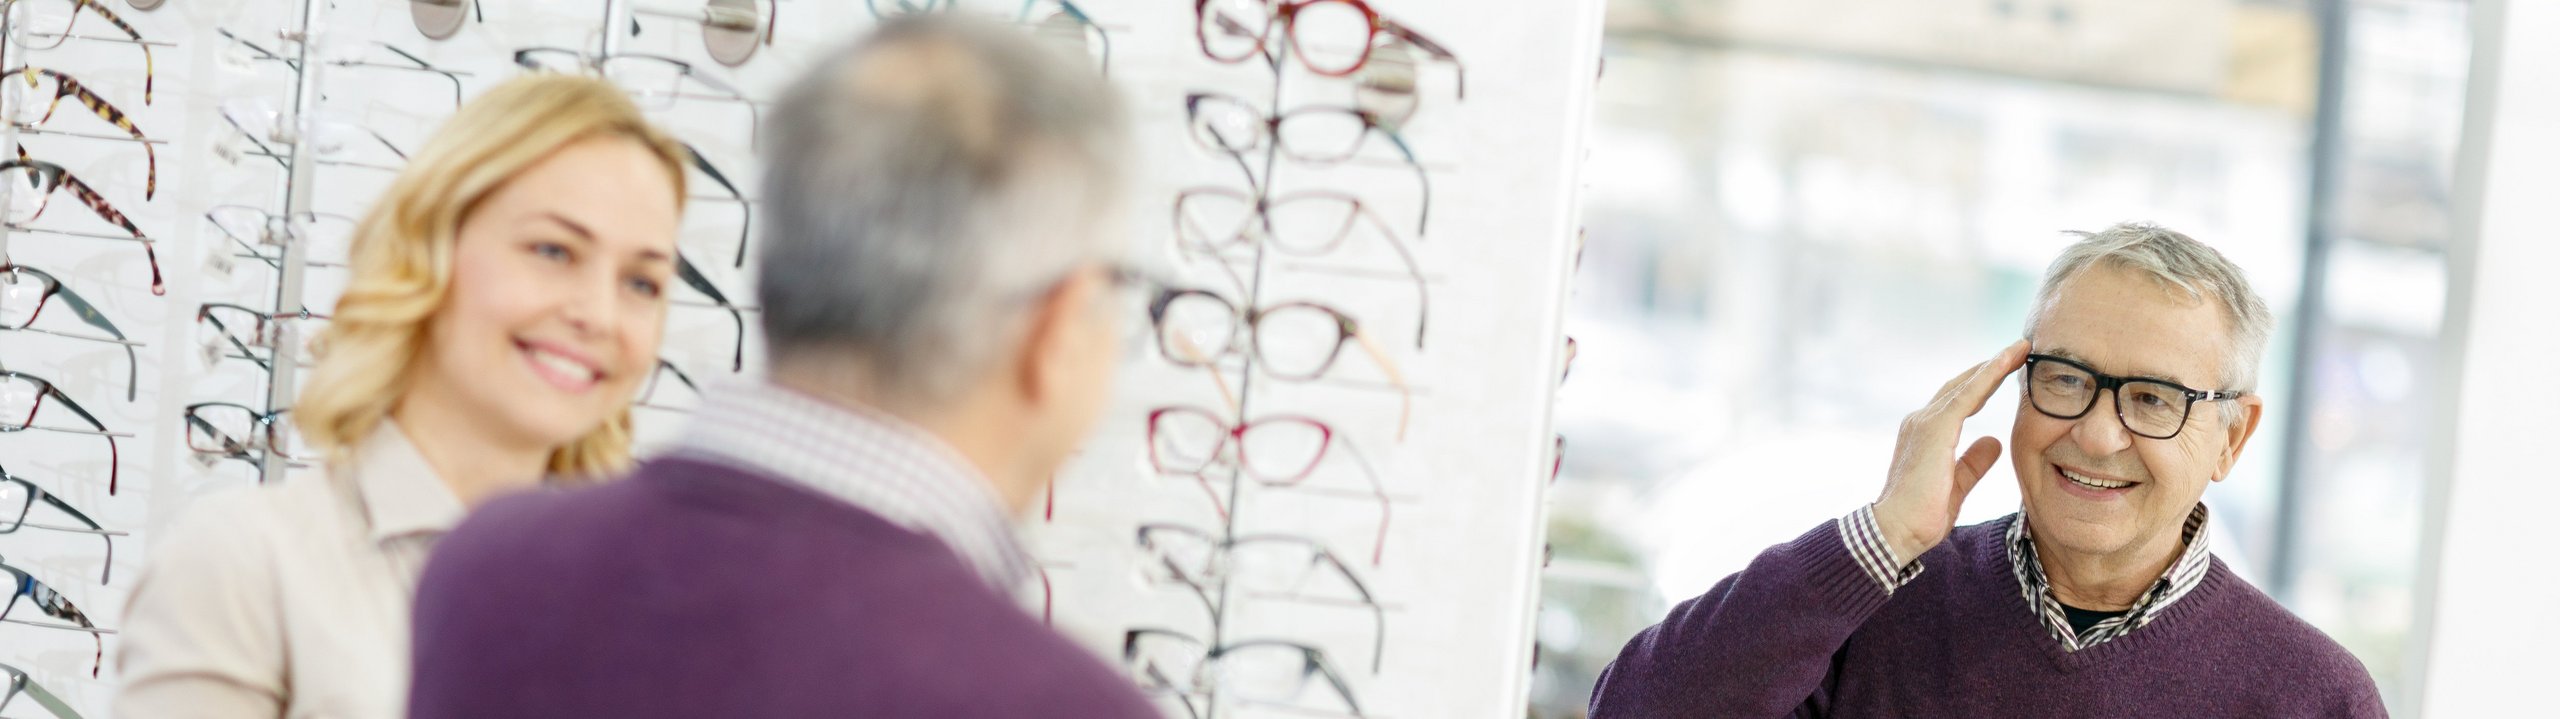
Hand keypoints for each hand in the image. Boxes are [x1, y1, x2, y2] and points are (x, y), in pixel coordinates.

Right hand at [1872, 340, 2028, 563]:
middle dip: (1991, 367)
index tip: (2009, 369)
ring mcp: (1925, 422)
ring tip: (2020, 348)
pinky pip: (1966, 395)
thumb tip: (1994, 441)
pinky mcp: (1935, 428)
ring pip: (1966, 385)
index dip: (1984, 383)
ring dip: (1994, 365)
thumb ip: (1974, 461)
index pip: (1960, 401)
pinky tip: (2006, 361)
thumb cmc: (1921, 515)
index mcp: (1927, 435)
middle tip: (2019, 349)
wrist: (1896, 530)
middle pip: (1962, 386)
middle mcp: (1922, 421)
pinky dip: (1988, 376)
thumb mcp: (1957, 485)